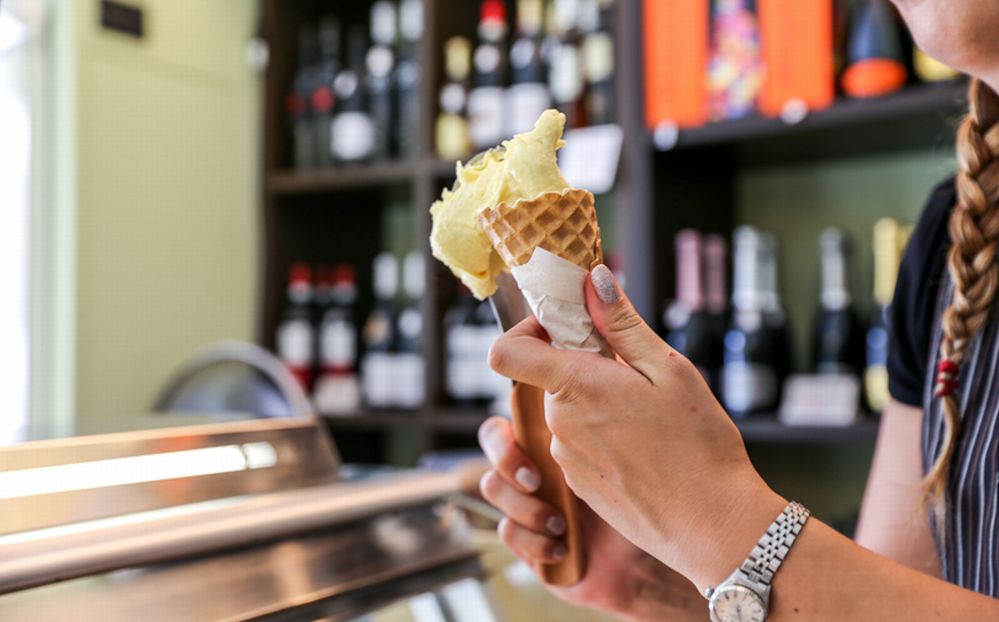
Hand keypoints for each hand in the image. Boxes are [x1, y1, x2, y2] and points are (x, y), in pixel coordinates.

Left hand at [487, 265, 785, 592]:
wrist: (713, 526)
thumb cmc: (698, 446)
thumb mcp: (668, 370)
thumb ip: (622, 325)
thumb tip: (593, 281)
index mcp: (575, 388)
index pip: (506, 353)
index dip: (527, 330)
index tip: (565, 325)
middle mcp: (559, 425)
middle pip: (547, 376)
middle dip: (582, 364)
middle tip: (633, 371)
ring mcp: (566, 459)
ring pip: (568, 410)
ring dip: (596, 401)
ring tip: (647, 416)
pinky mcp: (579, 484)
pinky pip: (580, 443)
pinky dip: (602, 434)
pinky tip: (644, 447)